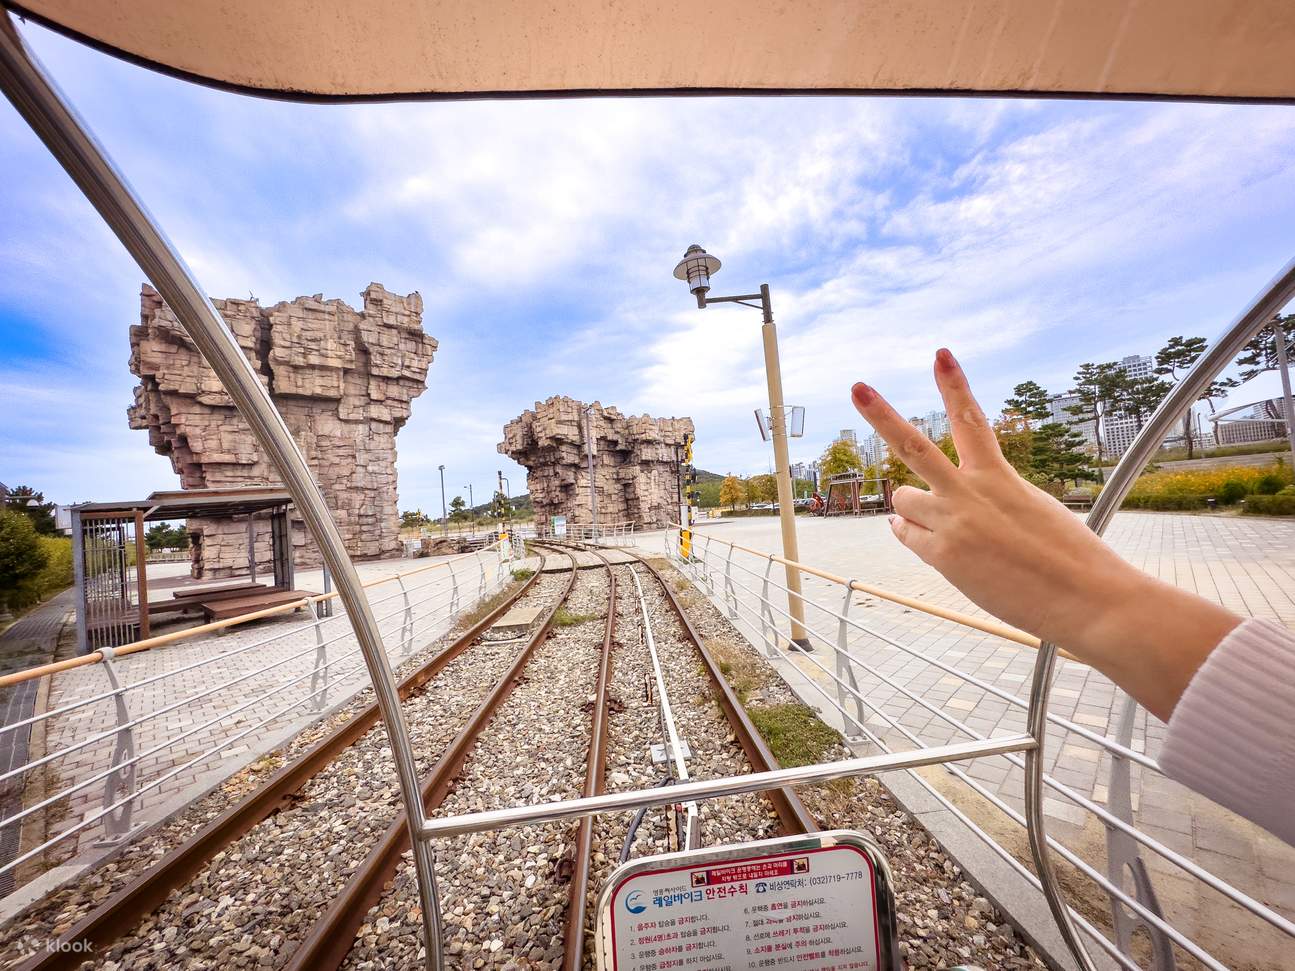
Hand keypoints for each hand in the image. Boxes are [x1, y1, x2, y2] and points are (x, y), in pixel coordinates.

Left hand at [850, 349, 1238, 719]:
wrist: (1090, 599)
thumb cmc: (1071, 560)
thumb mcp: (1032, 512)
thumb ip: (986, 501)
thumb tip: (927, 509)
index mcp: (1000, 476)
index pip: (972, 420)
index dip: (954, 385)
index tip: (940, 354)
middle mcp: (970, 493)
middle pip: (913, 446)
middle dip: (881, 414)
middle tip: (857, 387)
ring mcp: (953, 524)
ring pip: (904, 500)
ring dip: (912, 508)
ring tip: (948, 527)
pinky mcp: (943, 557)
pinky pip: (907, 536)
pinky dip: (911, 535)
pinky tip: (929, 543)